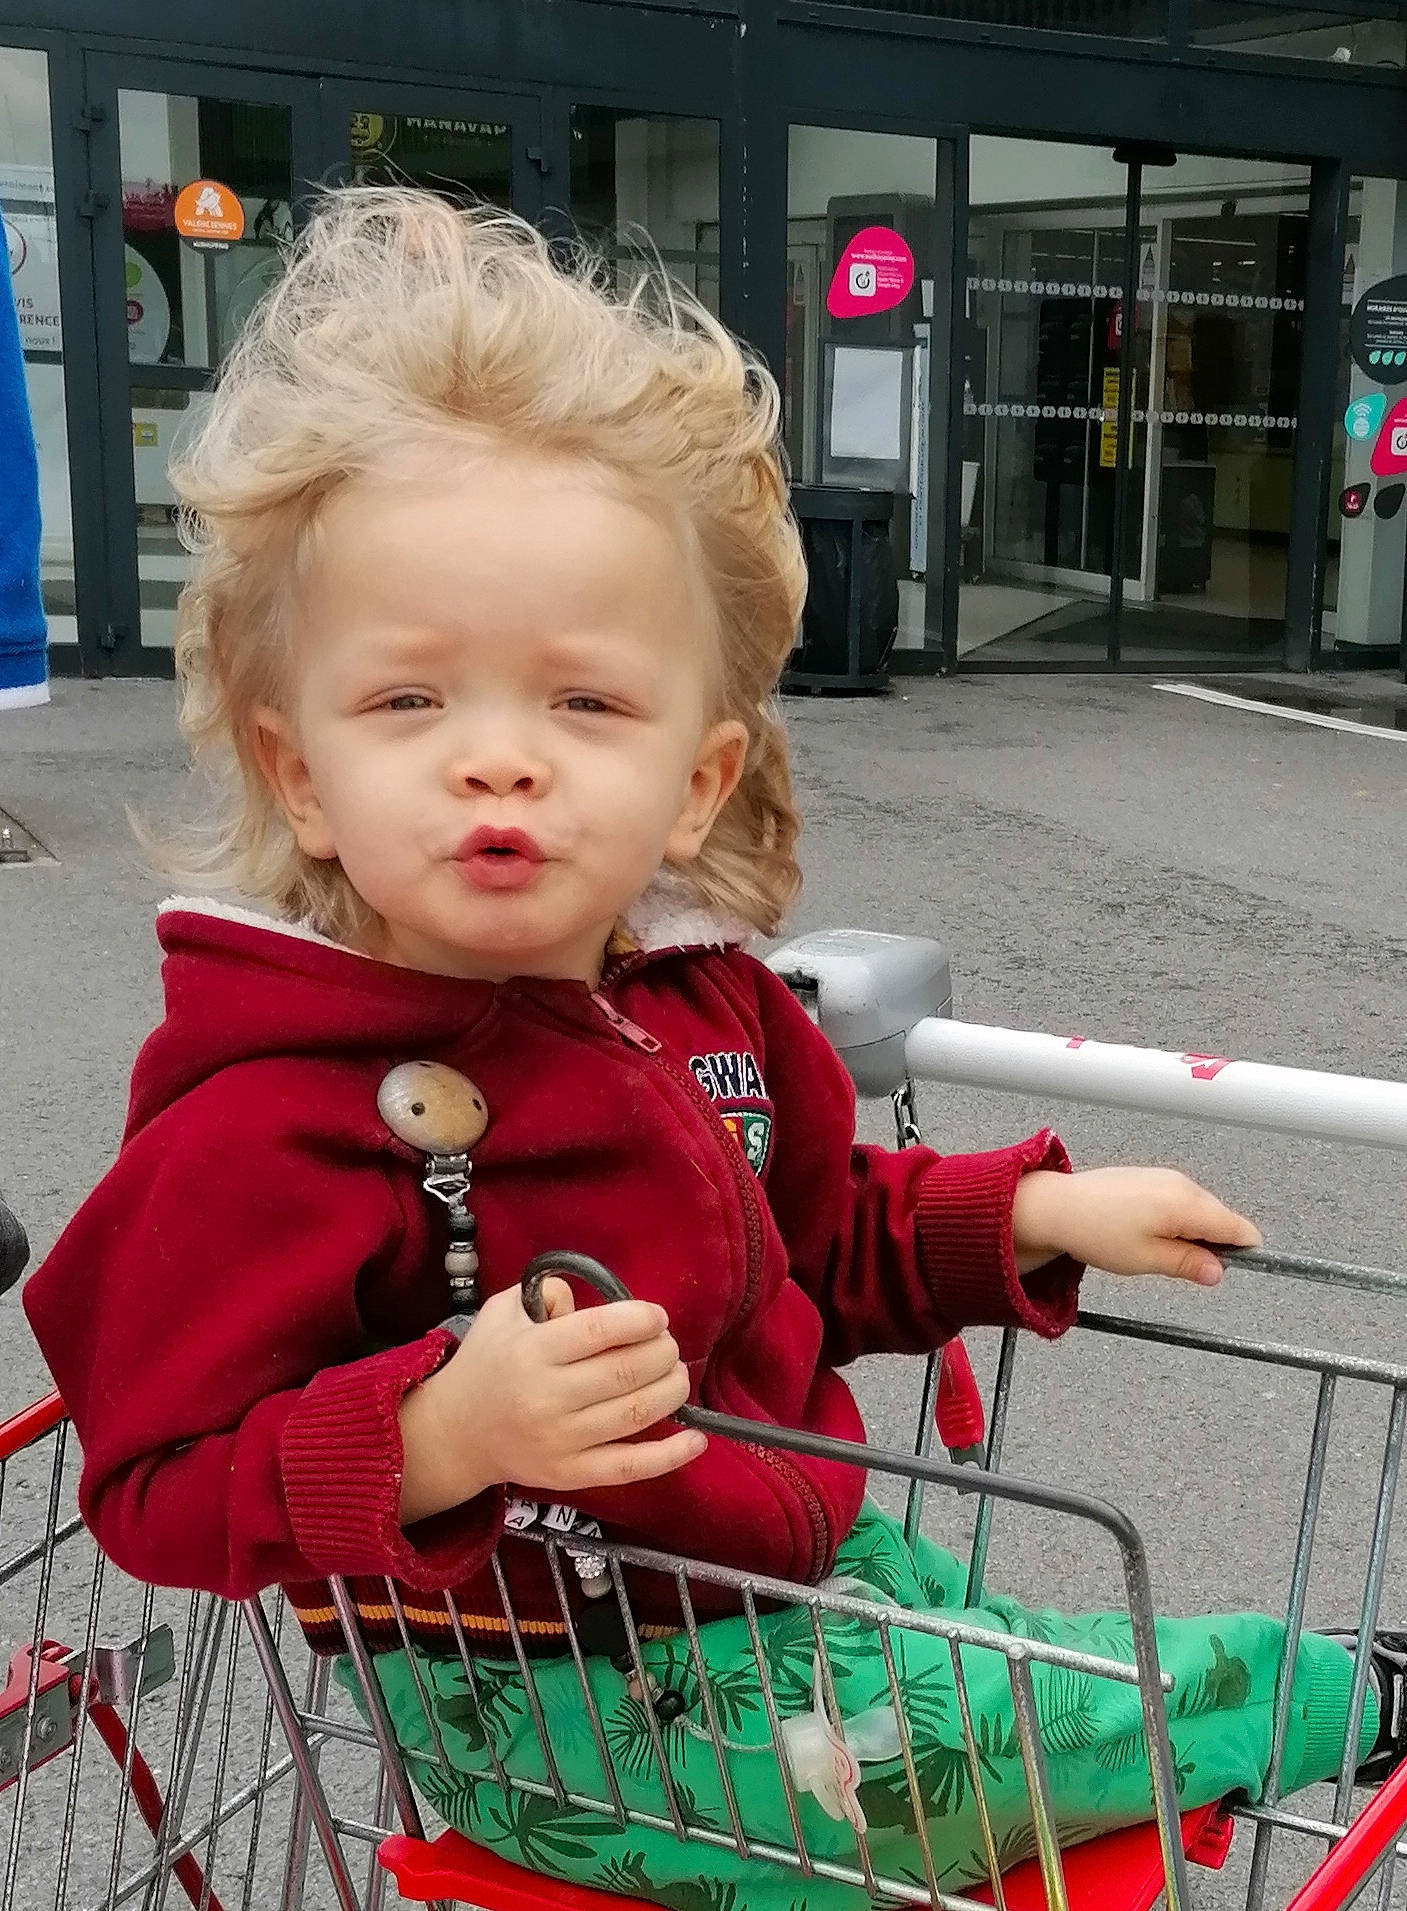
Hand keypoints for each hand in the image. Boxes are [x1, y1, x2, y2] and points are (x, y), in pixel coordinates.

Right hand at [398, 1279, 704, 1524]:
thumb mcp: (504, 1312)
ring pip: (634, 1415)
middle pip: (625, 1372)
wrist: (455, 1433)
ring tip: (677, 1375)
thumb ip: (547, 1293)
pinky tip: (696, 1438)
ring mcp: (561, 1441)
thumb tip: (596, 1297)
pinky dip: (670, 1456)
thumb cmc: (487, 1363)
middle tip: (668, 1345)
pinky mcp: (571, 1475)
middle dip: (662, 1353)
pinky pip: (629, 1468)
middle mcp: (547, 1398)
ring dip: (671, 1391)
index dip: (640, 1320)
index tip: (657, 1317)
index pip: (599, 1331)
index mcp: (532, 1352)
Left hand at [1012, 1166, 1260, 1286]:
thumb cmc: (1096, 1231)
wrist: (1057, 1206)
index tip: (1232, 1268)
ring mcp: (1165, 1177)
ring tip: (1155, 1249)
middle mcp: (1181, 1184)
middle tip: (1181, 1266)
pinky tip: (1147, 1233)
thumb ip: (1188, 1264)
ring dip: (1191, 1232)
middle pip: (1221, 1218)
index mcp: (1186, 1204)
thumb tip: (1218, 1271)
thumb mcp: (1147, 1259)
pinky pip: (1179, 1200)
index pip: (1238, 1227)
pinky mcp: (1150, 1176)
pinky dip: (1174, 1220)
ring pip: (1199, 1210)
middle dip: (1212, 1244)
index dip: (1243, 1252)